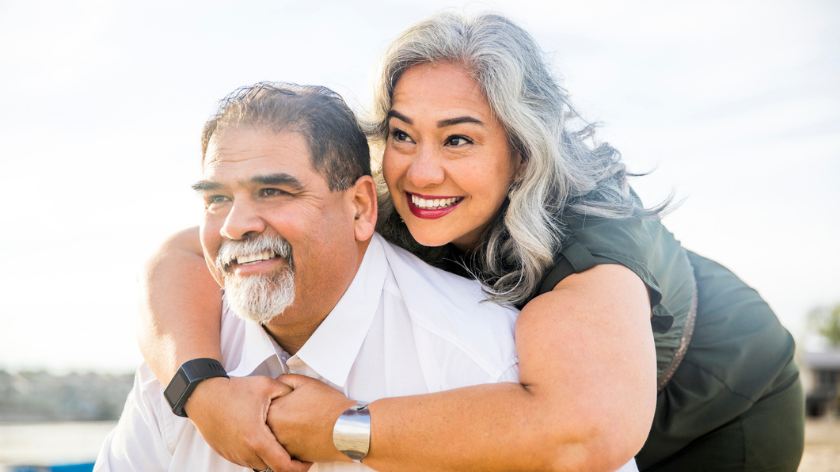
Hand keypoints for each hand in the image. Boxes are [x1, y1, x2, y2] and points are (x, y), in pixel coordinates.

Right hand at [184, 376, 311, 471]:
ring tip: (277, 440)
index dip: (300, 467)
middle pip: (273, 467)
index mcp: (258, 439)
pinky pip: (246, 459)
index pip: (284, 466)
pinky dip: (256, 453)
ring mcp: (235, 454)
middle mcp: (245, 451)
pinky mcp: (227, 453)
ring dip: (269, 456)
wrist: (203, 395)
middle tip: (295, 448)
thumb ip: (288, 392)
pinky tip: (260, 437)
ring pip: (259, 464)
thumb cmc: (234, 390)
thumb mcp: (267, 385)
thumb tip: (301, 397)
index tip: (307, 460)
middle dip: (285, 461)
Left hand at [268, 374, 357, 462]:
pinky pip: (286, 449)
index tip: (288, 401)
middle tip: (296, 413)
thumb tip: (278, 384)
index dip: (278, 401)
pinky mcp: (293, 457)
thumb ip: (285, 379)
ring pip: (276, 436)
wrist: (347, 428)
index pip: (265, 405)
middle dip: (280, 417)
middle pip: (268, 422)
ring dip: (284, 430)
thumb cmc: (330, 406)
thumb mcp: (306, 382)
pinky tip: (306, 434)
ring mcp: (283, 446)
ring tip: (302, 424)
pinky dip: (293, 442)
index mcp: (274, 411)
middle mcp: (274, 431)